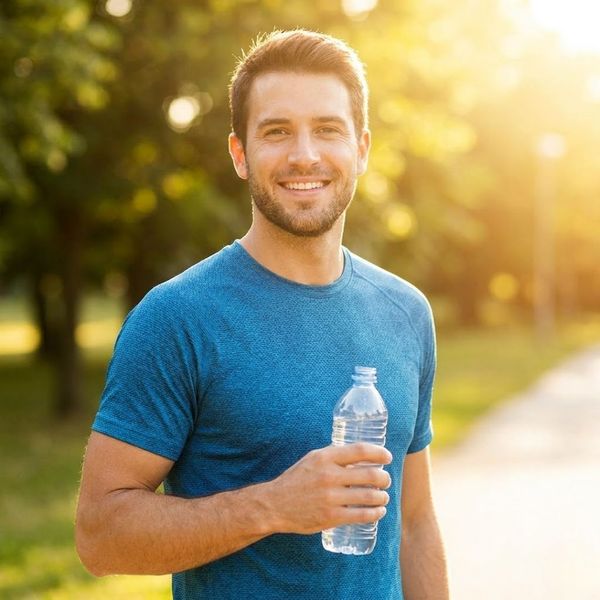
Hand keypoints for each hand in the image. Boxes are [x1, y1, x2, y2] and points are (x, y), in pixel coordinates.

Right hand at [266, 443, 392, 534]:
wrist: (275, 504)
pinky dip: (375, 513)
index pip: (360, 451)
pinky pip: (361, 515)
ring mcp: (331, 497)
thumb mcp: (312, 459)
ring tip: (383, 497)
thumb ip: (334, 455)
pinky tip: (378, 511)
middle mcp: (329, 475)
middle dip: (384, 478)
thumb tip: (359, 453)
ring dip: (382, 497)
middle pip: (370, 475)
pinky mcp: (331, 517)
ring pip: (369, 496)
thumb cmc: (296, 479)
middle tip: (386, 480)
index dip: (379, 453)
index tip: (388, 457)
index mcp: (325, 457)